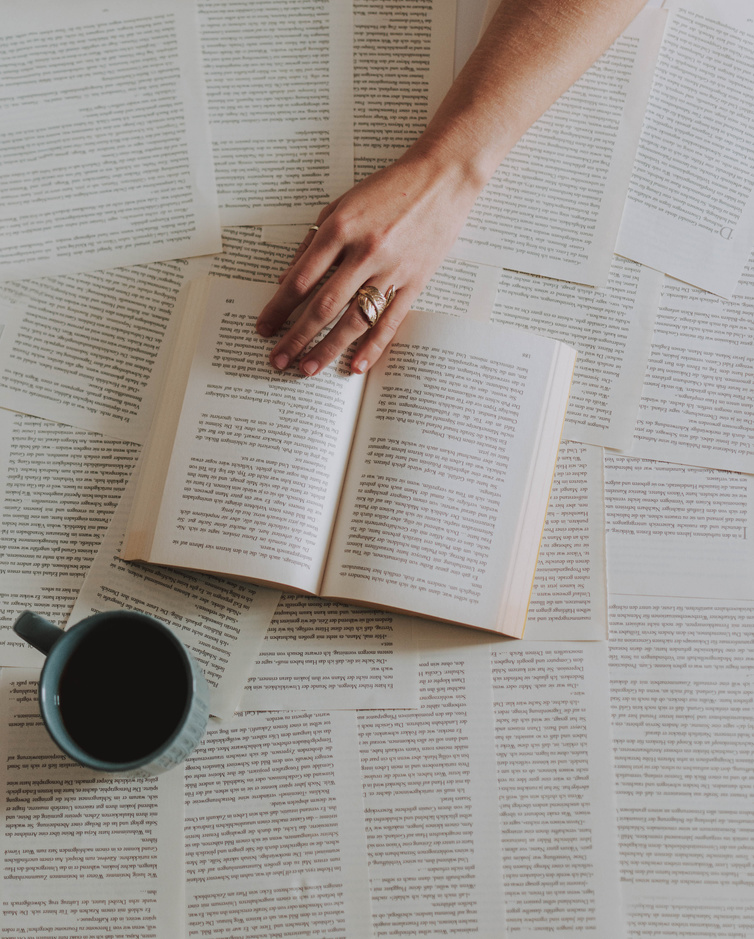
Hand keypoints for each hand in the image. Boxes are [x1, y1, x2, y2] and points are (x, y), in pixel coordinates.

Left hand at [255, 151, 479, 375]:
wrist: (441, 178)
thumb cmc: (387, 189)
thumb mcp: (341, 205)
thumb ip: (313, 242)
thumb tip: (286, 280)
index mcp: (340, 229)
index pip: (301, 279)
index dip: (278, 308)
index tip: (264, 327)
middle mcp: (364, 251)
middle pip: (322, 306)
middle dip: (296, 337)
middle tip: (278, 360)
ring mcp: (392, 269)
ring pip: (354, 320)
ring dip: (328, 348)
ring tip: (307, 370)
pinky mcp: (415, 281)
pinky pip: (391, 321)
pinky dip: (372, 346)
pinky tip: (355, 366)